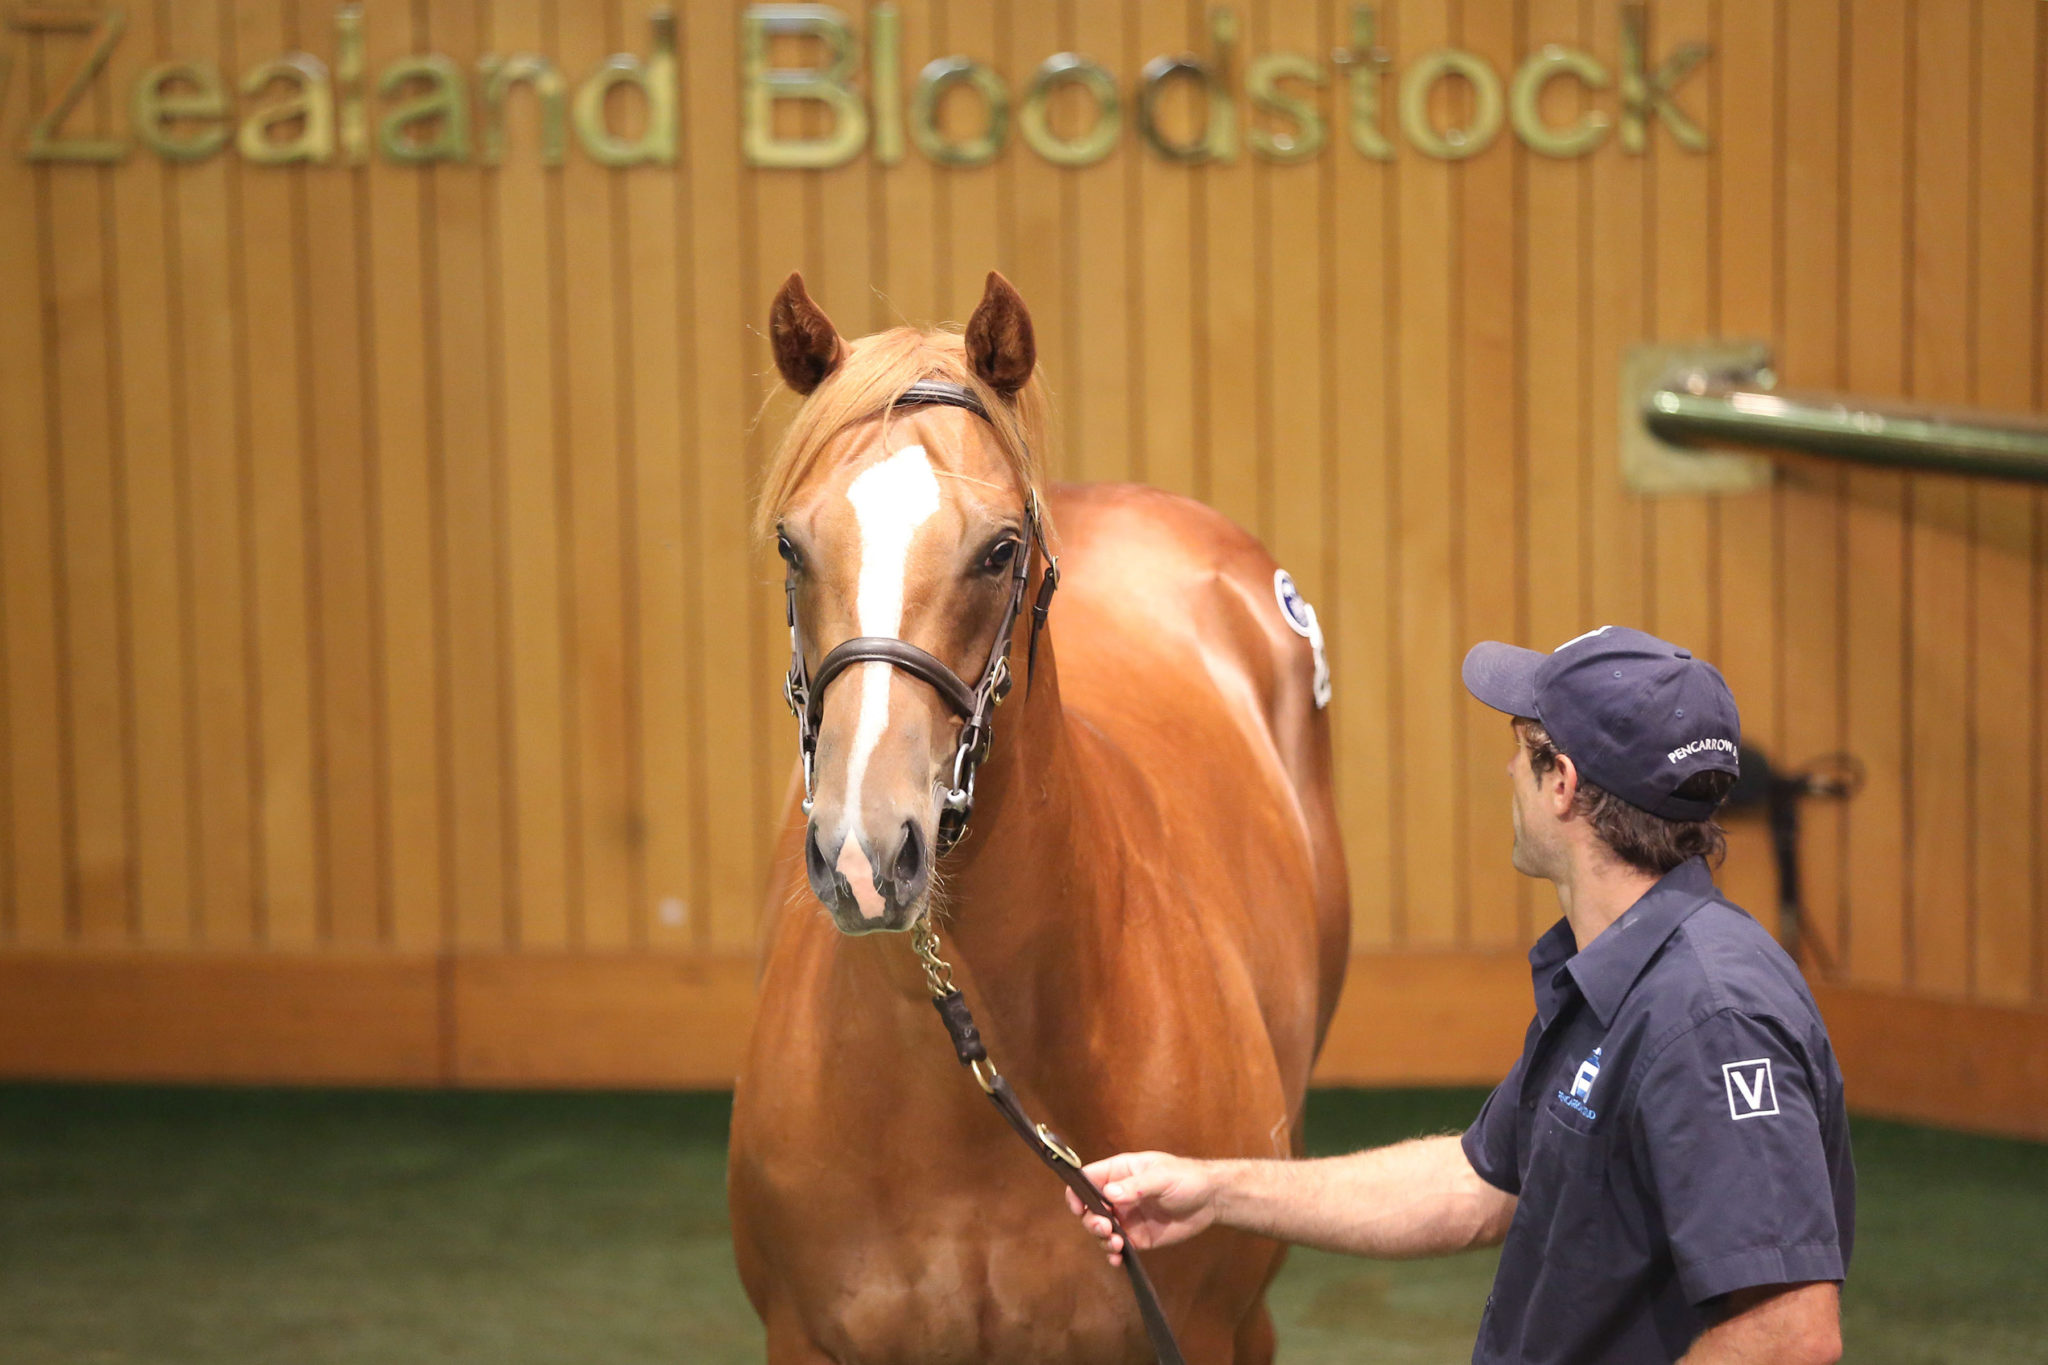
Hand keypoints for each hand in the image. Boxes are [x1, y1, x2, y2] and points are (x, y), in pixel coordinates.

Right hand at [1064, 1151, 1218, 1266]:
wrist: (1211, 1200)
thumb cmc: (1186, 1179)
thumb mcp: (1162, 1177)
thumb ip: (1136, 1186)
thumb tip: (1109, 1194)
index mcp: (1120, 1173)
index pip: (1087, 1179)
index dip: (1077, 1192)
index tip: (1079, 1207)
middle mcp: (1118, 1195)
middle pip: (1089, 1208)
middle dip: (1091, 1221)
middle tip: (1106, 1228)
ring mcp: (1126, 1217)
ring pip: (1100, 1230)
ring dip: (1101, 1239)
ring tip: (1116, 1243)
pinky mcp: (1136, 1237)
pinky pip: (1117, 1247)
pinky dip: (1112, 1254)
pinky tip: (1117, 1258)